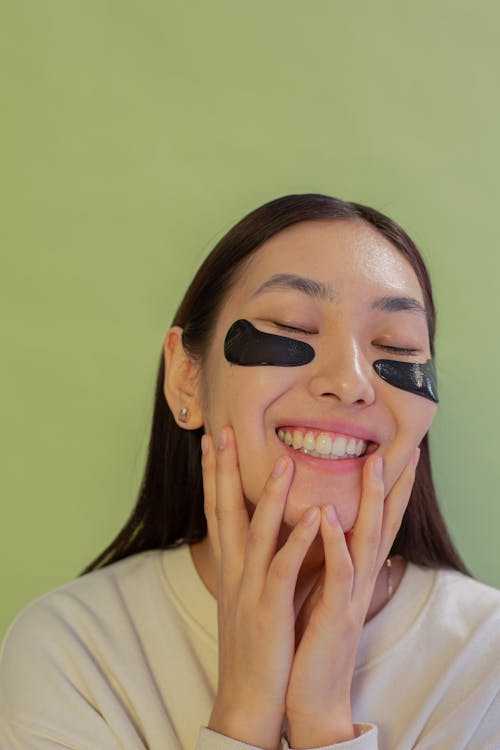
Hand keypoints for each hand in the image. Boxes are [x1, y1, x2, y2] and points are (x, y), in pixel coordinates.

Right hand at [201, 427, 320, 749]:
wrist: (247, 695)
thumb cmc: (253, 643)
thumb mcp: (245, 595)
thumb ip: (250, 561)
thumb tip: (255, 532)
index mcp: (229, 565)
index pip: (217, 509)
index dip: (213, 473)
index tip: (212, 439)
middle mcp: (234, 569)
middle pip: (225, 509)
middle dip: (223, 468)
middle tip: (225, 429)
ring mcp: (250, 587)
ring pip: (258, 531)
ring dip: (269, 495)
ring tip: (283, 460)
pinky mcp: (270, 607)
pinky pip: (284, 568)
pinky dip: (297, 541)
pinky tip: (312, 518)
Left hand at [285, 450, 419, 747]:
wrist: (310, 696)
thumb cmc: (312, 639)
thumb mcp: (322, 593)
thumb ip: (329, 561)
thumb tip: (329, 529)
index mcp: (354, 572)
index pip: (376, 521)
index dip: (388, 489)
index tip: (397, 455)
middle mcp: (359, 579)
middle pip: (383, 523)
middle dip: (393, 485)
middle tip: (404, 449)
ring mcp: (351, 596)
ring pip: (367, 539)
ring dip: (371, 500)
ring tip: (373, 463)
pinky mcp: (336, 613)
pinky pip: (338, 572)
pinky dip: (335, 541)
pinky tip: (328, 514)